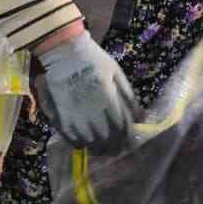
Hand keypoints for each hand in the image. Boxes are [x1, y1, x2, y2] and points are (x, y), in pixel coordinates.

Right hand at [34, 30, 137, 151]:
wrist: (65, 54)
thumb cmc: (95, 62)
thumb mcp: (118, 75)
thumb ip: (129, 98)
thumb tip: (140, 117)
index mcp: (111, 104)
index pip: (123, 131)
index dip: (127, 139)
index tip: (128, 141)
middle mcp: (95, 116)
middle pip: (109, 143)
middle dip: (115, 148)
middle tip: (116, 146)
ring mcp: (77, 120)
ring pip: (92, 146)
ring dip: (100, 148)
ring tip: (102, 146)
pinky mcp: (62, 121)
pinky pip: (74, 142)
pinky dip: (82, 144)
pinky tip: (86, 140)